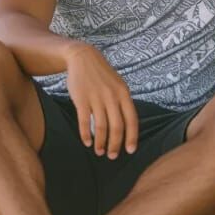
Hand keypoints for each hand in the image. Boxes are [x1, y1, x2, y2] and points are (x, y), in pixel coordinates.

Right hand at [64, 43, 137, 157]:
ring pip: (101, 127)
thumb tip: (127, 126)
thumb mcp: (118, 85)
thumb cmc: (102, 75)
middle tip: (112, 156)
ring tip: (99, 152)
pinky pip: (85, 122)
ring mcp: (97, 98)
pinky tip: (87, 142)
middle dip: (115, 145)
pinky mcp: (82, 99)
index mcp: (124, 94)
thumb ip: (122, 103)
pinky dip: (86, 135)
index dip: (132, 137)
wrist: (83, 57)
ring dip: (101, 143)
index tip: (130, 151)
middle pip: (117, 127)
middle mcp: (112, 97)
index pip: (132, 120)